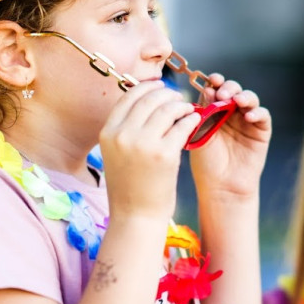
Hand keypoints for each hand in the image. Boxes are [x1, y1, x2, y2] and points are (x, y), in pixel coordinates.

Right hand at [100, 80, 201, 219]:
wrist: (135, 216)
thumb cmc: (129, 186)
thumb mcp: (116, 153)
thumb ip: (126, 129)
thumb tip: (145, 100)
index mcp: (108, 132)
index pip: (128, 96)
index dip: (146, 87)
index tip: (160, 86)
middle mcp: (123, 135)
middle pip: (149, 98)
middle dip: (167, 93)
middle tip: (178, 97)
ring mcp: (143, 144)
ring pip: (167, 108)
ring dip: (180, 104)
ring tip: (187, 109)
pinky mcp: (164, 154)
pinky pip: (182, 125)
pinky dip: (190, 119)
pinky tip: (195, 120)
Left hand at [188, 74, 271, 199]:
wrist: (222, 187)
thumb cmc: (206, 163)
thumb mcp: (200, 135)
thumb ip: (204, 114)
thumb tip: (207, 90)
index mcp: (213, 111)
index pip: (215, 90)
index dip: (214, 82)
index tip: (211, 81)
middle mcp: (230, 113)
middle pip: (233, 90)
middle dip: (228, 87)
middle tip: (222, 92)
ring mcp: (246, 120)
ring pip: (249, 98)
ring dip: (244, 96)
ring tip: (237, 100)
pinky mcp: (261, 130)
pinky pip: (262, 115)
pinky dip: (257, 112)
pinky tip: (248, 116)